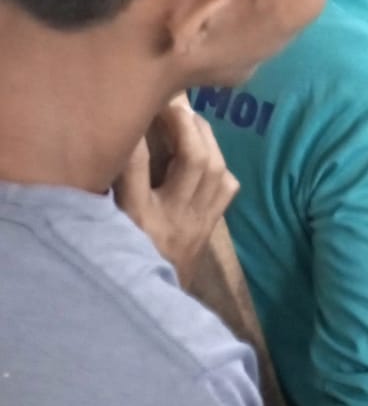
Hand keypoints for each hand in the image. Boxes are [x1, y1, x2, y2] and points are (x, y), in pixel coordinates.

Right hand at [114, 94, 238, 286]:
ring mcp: (196, 222)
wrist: (148, 305)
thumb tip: (112, 148)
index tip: (135, 110)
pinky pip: (226, 189)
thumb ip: (106, 192)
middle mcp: (171, 218)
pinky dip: (220, 164)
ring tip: (189, 116)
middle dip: (185, 124)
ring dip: (205, 136)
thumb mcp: (103, 225)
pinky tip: (209, 152)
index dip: (139, 137)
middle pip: (191, 162)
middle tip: (173, 100)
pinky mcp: (210, 227)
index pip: (136, 170)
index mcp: (134, 218)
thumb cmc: (117, 258)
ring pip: (215, 170)